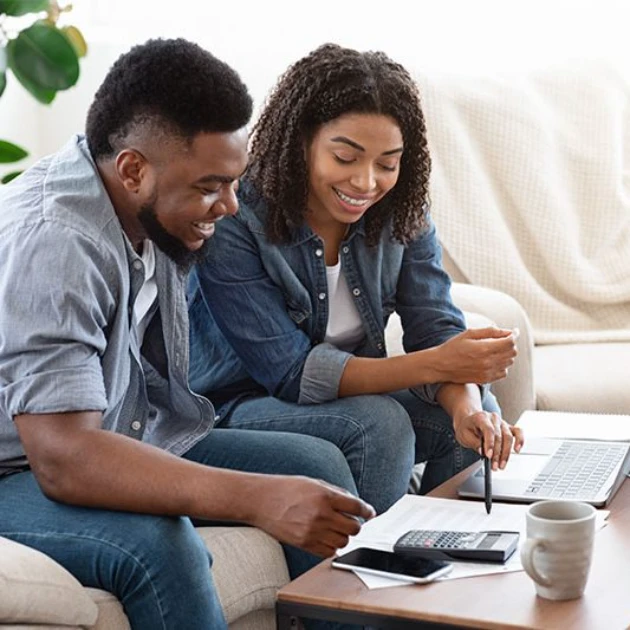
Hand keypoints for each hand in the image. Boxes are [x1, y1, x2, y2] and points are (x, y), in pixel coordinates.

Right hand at [252, 476, 374, 556]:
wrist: (261, 500)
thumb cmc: (286, 488)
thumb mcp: (313, 483)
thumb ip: (336, 493)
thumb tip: (355, 503)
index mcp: (324, 496)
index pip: (357, 507)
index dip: (367, 511)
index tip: (369, 513)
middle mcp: (320, 514)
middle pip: (354, 528)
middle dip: (356, 524)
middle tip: (351, 520)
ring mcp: (312, 531)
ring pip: (343, 542)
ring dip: (344, 536)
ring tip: (336, 529)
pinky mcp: (304, 544)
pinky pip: (328, 552)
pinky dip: (332, 547)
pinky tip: (327, 538)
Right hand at [432, 327, 517, 383]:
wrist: (440, 366)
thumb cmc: (453, 347)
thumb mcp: (469, 333)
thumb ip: (490, 331)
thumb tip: (508, 331)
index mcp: (484, 348)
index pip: (510, 342)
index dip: (514, 335)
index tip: (513, 332)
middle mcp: (488, 362)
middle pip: (512, 352)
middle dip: (511, 344)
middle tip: (503, 339)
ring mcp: (487, 373)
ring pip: (509, 362)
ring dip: (507, 354)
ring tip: (496, 349)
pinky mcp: (485, 380)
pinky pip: (503, 373)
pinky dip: (502, 365)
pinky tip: (492, 360)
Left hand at [453, 410, 524, 469]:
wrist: (470, 421)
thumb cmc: (467, 428)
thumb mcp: (464, 435)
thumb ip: (473, 442)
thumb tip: (483, 451)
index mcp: (481, 417)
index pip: (489, 430)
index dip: (490, 443)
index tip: (488, 456)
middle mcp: (493, 418)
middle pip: (499, 436)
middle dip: (497, 454)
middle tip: (494, 466)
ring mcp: (502, 422)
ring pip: (508, 437)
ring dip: (506, 453)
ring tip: (501, 465)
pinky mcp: (508, 427)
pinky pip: (518, 432)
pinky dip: (520, 441)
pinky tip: (517, 450)